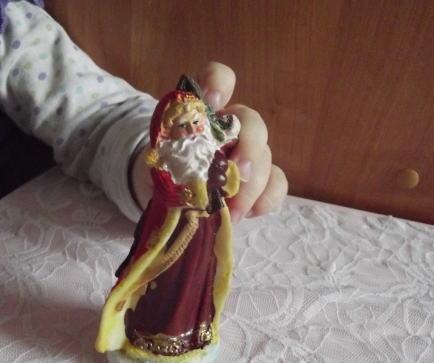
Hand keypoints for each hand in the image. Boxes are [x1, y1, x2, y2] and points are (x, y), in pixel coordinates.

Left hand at [130, 62, 287, 222]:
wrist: (169, 188)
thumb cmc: (166, 165)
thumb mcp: (156, 157)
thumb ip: (165, 156)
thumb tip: (177, 174)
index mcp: (204, 109)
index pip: (217, 77)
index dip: (219, 83)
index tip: (213, 101)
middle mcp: (231, 124)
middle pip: (252, 122)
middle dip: (249, 146)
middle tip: (239, 172)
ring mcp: (248, 151)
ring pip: (265, 158)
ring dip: (252, 186)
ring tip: (233, 211)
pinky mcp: (259, 178)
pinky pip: (276, 183)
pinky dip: (267, 199)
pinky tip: (248, 213)